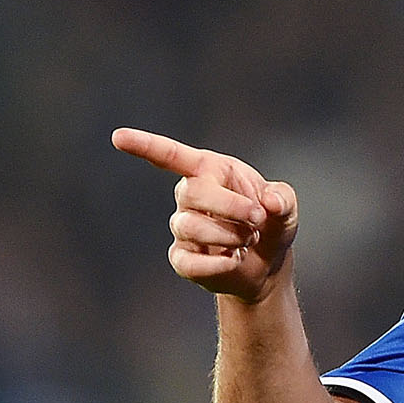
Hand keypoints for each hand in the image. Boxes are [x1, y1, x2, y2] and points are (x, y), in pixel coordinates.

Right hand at [112, 128, 297, 301]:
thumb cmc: (271, 224)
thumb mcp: (286, 207)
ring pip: (192, 227)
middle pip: (193, 193)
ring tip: (247, 239)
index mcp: (209, 170)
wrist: (267, 265)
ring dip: (230, 236)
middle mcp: (188, 195)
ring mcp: (182, 227)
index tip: (117, 137)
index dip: (145, 146)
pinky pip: (191, 263)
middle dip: (232, 207)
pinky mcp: (181, 258)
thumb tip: (269, 202)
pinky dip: (219, 264)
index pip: (171, 155)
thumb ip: (283, 199)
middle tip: (258, 219)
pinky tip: (234, 260)